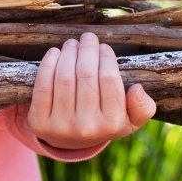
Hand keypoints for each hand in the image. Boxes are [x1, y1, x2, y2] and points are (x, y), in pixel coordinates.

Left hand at [25, 32, 156, 149]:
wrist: (70, 142)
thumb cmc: (103, 122)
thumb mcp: (130, 120)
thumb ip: (142, 107)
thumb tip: (136, 89)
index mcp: (112, 124)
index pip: (109, 79)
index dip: (105, 57)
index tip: (103, 47)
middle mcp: (87, 127)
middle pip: (85, 75)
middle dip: (87, 50)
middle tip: (87, 38)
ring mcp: (61, 126)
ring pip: (64, 78)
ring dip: (68, 53)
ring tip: (72, 44)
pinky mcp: (39, 122)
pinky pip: (43, 86)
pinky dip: (47, 64)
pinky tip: (55, 53)